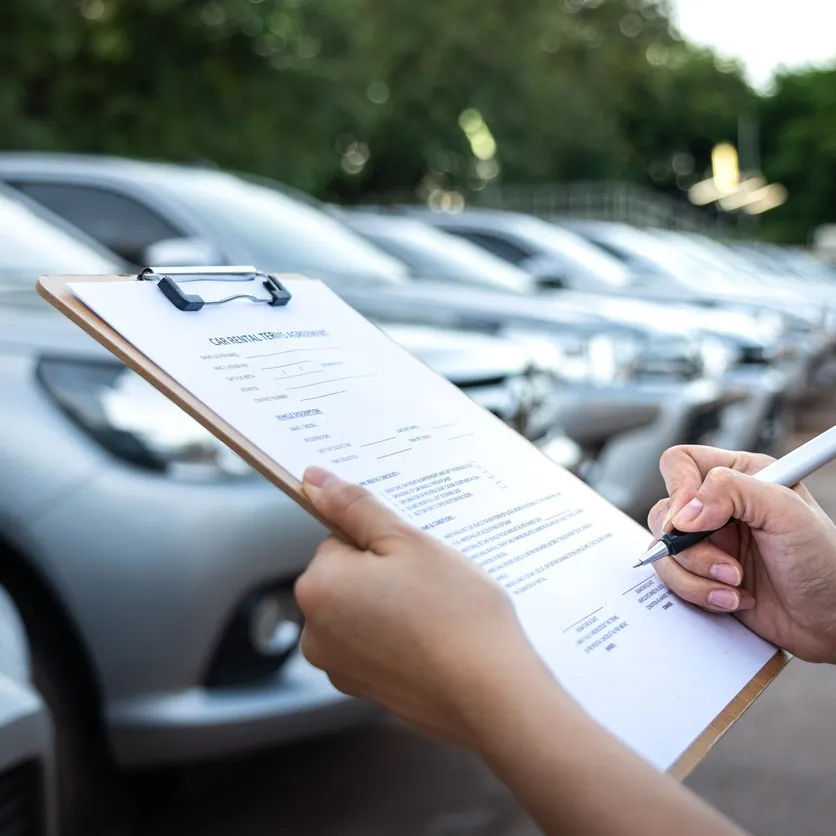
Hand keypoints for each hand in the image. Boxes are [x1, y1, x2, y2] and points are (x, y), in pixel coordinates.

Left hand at [295, 466, 545, 747]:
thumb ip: (355, 508)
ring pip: (363, 610)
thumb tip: (313, 480)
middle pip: (348, 577)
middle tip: (429, 583)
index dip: (381, 542)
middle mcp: (314, 632)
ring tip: (436, 613)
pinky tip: (433, 641)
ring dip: (392, 605)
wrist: (492, 694)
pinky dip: (399, 638)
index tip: (413, 557)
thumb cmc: (454, 613)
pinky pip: (376, 644)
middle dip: (384, 574)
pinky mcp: (364, 690)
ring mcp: (338, 667)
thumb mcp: (407, 542)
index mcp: (317, 587)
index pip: (340, 539)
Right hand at [649, 445, 835, 661]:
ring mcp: (707, 542)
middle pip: (664, 512)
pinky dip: (698, 593)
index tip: (691, 519)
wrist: (831, 620)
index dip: (678, 488)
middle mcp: (717, 507)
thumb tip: (684, 512)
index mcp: (740, 476)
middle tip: (726, 564)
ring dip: (696, 575)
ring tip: (735, 584)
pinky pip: (672, 579)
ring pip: (664, 550)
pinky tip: (734, 598)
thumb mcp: (787, 513)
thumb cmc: (825, 563)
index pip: (680, 464)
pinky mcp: (701, 574)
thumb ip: (733, 492)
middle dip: (691, 547)